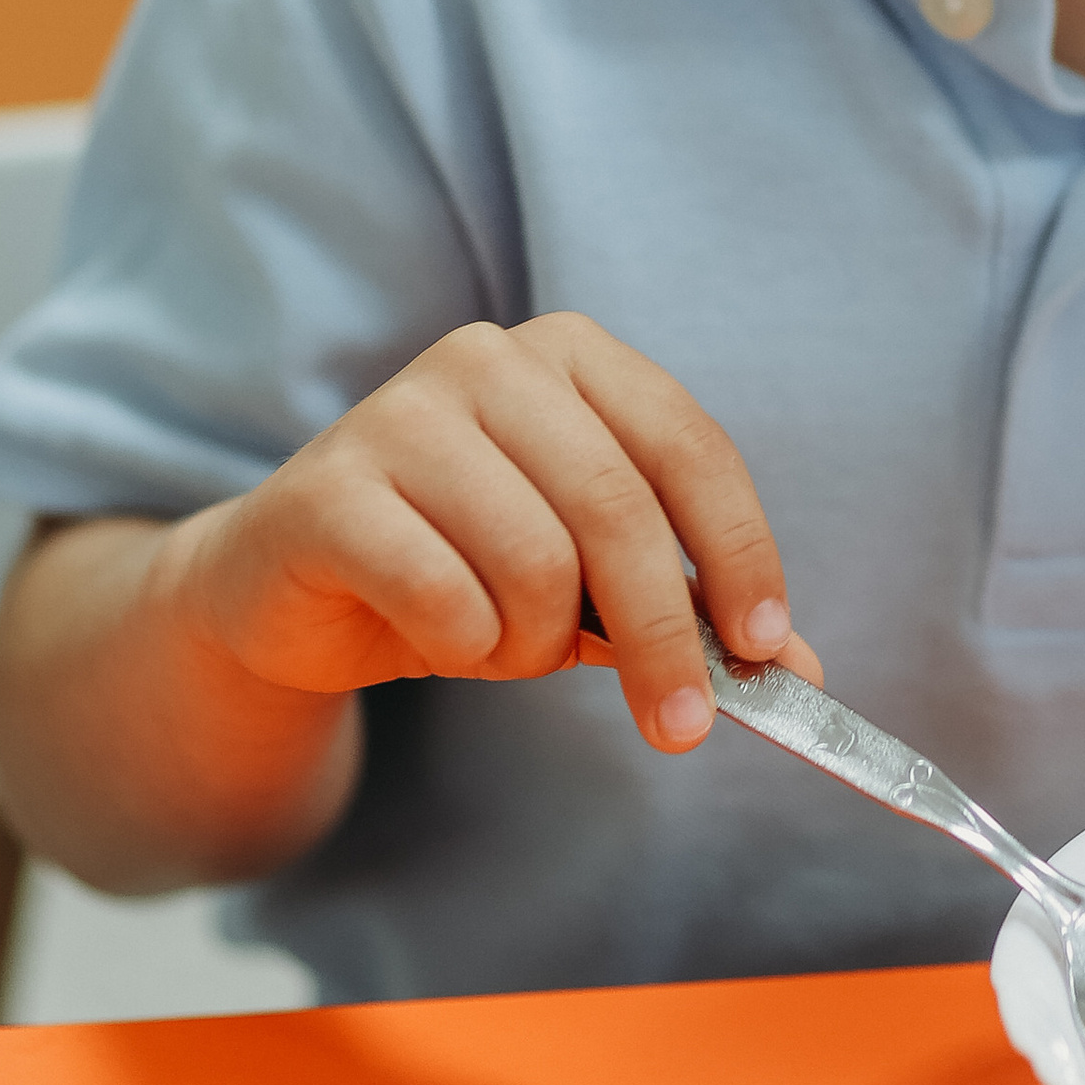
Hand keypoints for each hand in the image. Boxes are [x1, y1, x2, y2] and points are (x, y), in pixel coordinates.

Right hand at [160, 312, 821, 756]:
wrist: (288, 590)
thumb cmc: (459, 569)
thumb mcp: (587, 586)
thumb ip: (685, 613)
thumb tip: (796, 670)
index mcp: (571, 357)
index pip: (689, 447)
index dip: (740, 550)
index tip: (767, 647)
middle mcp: (490, 360)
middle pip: (620, 511)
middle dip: (663, 636)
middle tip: (680, 727)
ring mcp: (401, 413)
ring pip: (534, 561)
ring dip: (533, 642)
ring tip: (500, 644)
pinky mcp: (329, 488)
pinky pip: (444, 594)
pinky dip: (463, 644)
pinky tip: (440, 635)